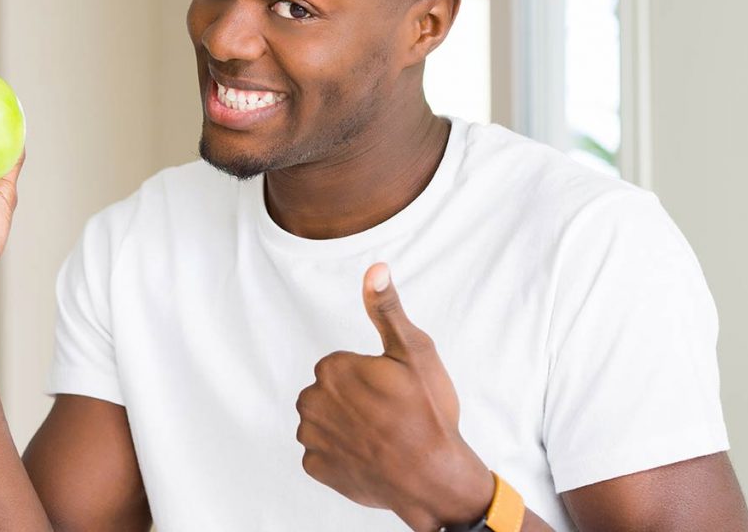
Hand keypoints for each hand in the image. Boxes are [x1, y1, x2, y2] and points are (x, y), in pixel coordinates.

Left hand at [295, 262, 494, 530]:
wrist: (436, 479)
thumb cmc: (428, 412)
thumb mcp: (414, 351)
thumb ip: (386, 309)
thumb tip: (375, 268)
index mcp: (332, 368)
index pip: (341, 363)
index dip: (369, 376)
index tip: (392, 390)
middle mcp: (312, 400)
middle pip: (328, 390)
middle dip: (352, 398)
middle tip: (389, 414)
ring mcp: (313, 437)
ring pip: (323, 419)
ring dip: (344, 425)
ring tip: (380, 436)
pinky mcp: (316, 468)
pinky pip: (322, 452)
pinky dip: (341, 454)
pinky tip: (368, 457)